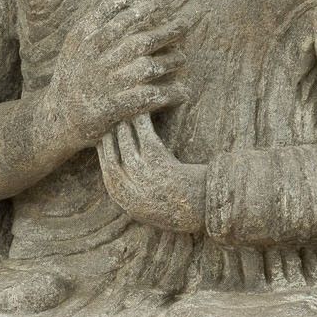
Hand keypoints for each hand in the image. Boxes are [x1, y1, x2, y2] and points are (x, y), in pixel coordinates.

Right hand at [44, 0, 182, 150]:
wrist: (57, 118)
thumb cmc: (74, 75)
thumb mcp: (75, 44)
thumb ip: (96, 20)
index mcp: (84, 39)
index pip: (116, 16)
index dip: (143, 6)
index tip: (164, 0)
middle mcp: (95, 59)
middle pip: (138, 40)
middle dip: (167, 31)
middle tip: (186, 24)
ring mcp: (104, 84)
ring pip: (146, 68)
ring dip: (170, 61)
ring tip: (183, 58)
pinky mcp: (112, 108)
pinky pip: (147, 99)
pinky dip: (167, 95)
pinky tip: (183, 92)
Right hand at [98, 114, 206, 232]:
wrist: (211, 211)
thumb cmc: (186, 207)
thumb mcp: (154, 208)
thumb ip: (137, 193)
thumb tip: (127, 169)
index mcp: (126, 202)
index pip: (106, 170)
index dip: (105, 148)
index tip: (106, 133)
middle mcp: (129, 190)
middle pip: (110, 153)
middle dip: (109, 131)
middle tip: (114, 113)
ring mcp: (142, 176)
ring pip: (123, 139)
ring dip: (124, 119)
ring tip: (129, 105)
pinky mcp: (158, 162)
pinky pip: (143, 133)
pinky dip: (141, 117)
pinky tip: (145, 106)